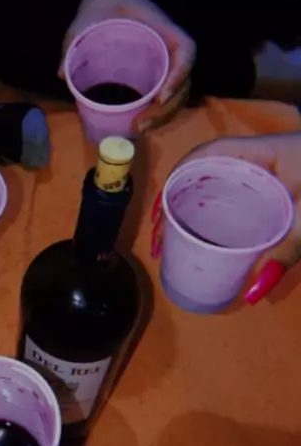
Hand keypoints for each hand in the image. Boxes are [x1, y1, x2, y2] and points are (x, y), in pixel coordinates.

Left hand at [60, 0, 195, 130]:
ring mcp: (165, 63)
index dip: (179, 74)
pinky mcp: (155, 74)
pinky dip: (157, 114)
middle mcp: (170, 48)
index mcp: (162, 29)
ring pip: (177, 95)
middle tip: (141, 125)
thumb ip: (74, 40)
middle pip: (184, 82)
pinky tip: (138, 125)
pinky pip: (164, 97)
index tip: (160, 97)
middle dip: (168, 109)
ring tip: (139, 129)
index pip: (185, 50)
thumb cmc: (103, 4)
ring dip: (163, 117)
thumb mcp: (86, 17)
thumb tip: (61, 73)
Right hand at [153, 132, 300, 303]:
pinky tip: (211, 229)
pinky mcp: (281, 180)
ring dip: (195, 203)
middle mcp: (261, 154)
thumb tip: (249, 293)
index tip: (160, 211)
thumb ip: (284, 252)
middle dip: (177, 198)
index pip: (208, 154)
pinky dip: (219, 207)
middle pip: (207, 169)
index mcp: (263, 151)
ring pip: (221, 181)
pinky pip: (239, 190)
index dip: (177, 178)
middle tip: (161, 233)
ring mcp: (271, 166)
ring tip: (175, 234)